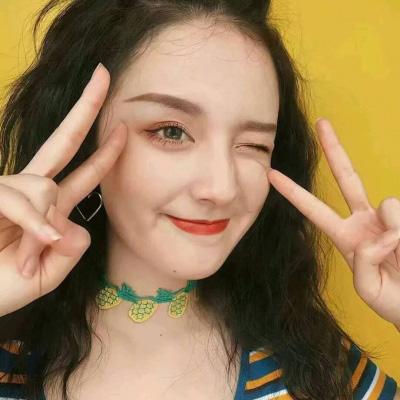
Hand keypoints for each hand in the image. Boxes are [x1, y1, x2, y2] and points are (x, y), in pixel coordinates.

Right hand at [0, 64, 126, 317]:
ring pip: (44, 187)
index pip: (85, 174)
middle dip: (85, 109)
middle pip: (62, 143)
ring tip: (24, 259)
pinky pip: (20, 200)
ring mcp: (8, 191)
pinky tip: (32, 244)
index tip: (123, 128)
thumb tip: (71, 223)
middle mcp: (32, 193)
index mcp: (53, 209)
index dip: (105, 153)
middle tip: (103, 74)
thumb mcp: (48, 276)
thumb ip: (69, 250)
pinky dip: (32, 223)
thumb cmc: (1, 289)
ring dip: (41, 228)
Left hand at [267, 118, 399, 325]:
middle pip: (346, 177)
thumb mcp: (368, 288)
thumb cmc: (393, 301)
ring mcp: (387, 217)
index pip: (314, 209)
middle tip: (321, 122)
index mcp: (345, 236)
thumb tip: (381, 234)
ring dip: (394, 232)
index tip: (272, 174)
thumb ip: (365, 261)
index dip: (294, 192)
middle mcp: (364, 220)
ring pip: (387, 202)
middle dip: (333, 149)